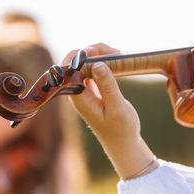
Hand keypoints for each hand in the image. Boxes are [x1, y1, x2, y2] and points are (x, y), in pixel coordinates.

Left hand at [61, 43, 154, 178]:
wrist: (122, 143)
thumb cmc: (121, 129)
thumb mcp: (117, 108)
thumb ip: (108, 86)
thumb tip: (98, 64)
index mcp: (78, 96)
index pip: (70, 65)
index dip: (86, 54)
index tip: (109, 54)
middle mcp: (76, 91)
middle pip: (75, 60)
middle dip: (93, 50)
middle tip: (116, 53)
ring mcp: (82, 89)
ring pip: (83, 62)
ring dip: (98, 54)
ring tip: (119, 55)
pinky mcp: (91, 89)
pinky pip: (91, 68)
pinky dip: (102, 61)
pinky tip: (116, 62)